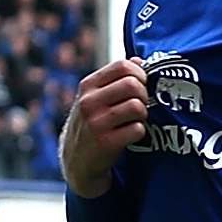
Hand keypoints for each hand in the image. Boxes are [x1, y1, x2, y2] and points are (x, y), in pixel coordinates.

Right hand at [61, 58, 147, 195]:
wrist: (77, 161)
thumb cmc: (92, 124)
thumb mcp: (95, 98)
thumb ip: (115, 79)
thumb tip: (138, 61)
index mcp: (88, 86)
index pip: (122, 66)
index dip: (140, 74)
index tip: (141, 84)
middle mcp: (89, 102)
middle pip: (133, 85)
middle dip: (144, 94)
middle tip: (140, 105)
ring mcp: (96, 123)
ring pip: (137, 107)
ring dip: (143, 114)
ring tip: (135, 120)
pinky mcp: (106, 143)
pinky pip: (137, 129)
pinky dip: (139, 132)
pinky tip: (130, 135)